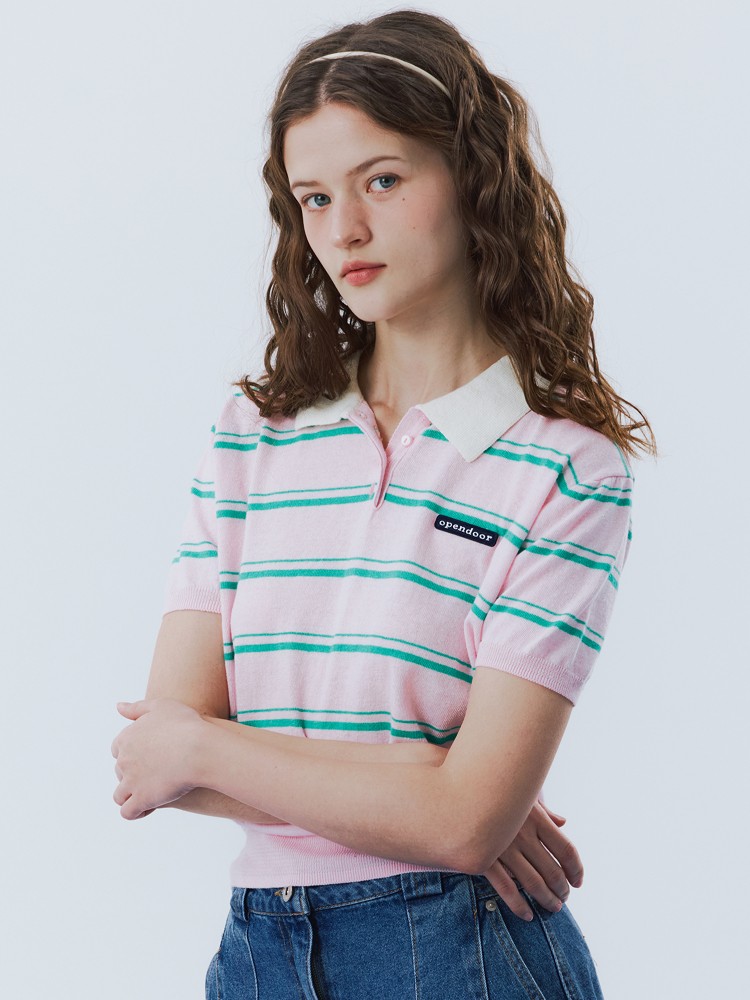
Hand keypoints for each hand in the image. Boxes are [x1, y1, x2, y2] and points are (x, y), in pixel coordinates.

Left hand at [111, 698, 207, 819]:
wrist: (200, 749)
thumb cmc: (186, 724)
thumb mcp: (161, 706)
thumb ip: (137, 708)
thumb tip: (118, 706)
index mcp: (126, 738)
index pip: (118, 750)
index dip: (133, 754)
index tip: (150, 756)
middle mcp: (124, 760)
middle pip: (120, 772)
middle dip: (134, 774)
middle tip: (158, 773)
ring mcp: (131, 781)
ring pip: (120, 795)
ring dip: (132, 795)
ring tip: (152, 794)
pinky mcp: (142, 799)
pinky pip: (128, 812)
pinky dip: (137, 812)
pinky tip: (151, 807)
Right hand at [480, 800, 583, 920]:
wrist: (453, 792)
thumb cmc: (492, 789)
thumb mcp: (521, 794)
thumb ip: (544, 811)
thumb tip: (563, 822)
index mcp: (536, 817)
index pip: (567, 850)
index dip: (577, 869)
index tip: (578, 881)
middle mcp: (522, 834)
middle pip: (553, 871)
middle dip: (562, 889)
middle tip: (564, 896)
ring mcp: (503, 848)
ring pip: (533, 884)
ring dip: (547, 899)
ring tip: (553, 907)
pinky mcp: (483, 859)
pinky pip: (506, 889)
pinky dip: (519, 906)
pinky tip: (528, 915)